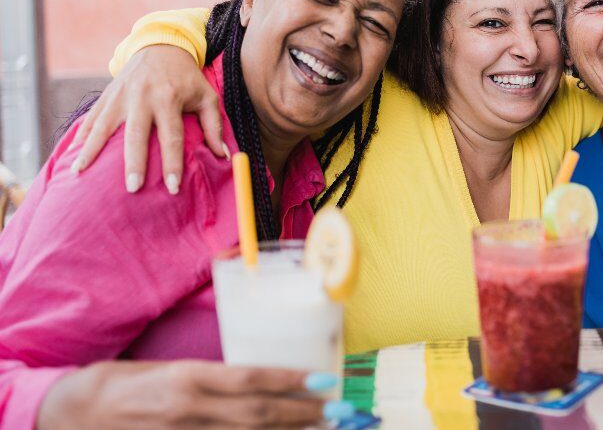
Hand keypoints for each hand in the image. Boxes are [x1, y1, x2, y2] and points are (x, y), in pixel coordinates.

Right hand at [37, 360, 349, 428]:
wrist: (72, 414)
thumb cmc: (124, 382)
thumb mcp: (169, 368)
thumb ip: (212, 378)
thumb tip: (259, 381)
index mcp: (187, 377)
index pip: (250, 379)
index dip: (291, 381)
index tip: (325, 380)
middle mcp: (188, 410)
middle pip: (258, 415)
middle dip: (304, 414)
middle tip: (339, 411)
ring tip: (322, 427)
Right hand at [71, 45, 226, 193]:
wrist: (160, 46)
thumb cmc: (187, 78)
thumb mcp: (207, 96)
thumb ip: (214, 126)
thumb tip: (224, 156)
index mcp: (168, 98)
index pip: (172, 137)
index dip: (173, 163)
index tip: (173, 188)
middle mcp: (142, 97)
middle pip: (136, 134)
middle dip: (134, 162)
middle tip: (132, 188)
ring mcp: (120, 95)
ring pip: (104, 126)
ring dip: (92, 150)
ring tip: (81, 173)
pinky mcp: (107, 95)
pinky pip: (91, 117)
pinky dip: (81, 135)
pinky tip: (73, 155)